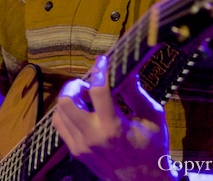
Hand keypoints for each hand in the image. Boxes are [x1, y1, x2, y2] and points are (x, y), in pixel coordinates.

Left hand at [52, 55, 172, 180]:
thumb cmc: (153, 147)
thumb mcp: (153, 117)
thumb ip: (137, 92)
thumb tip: (127, 69)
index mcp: (113, 127)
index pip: (98, 91)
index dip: (100, 70)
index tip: (102, 60)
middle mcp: (92, 136)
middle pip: (66, 101)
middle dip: (75, 85)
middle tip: (87, 83)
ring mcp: (81, 146)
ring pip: (59, 112)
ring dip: (70, 98)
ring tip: (85, 96)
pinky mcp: (76, 152)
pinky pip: (60, 126)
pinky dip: (66, 113)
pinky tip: (81, 110)